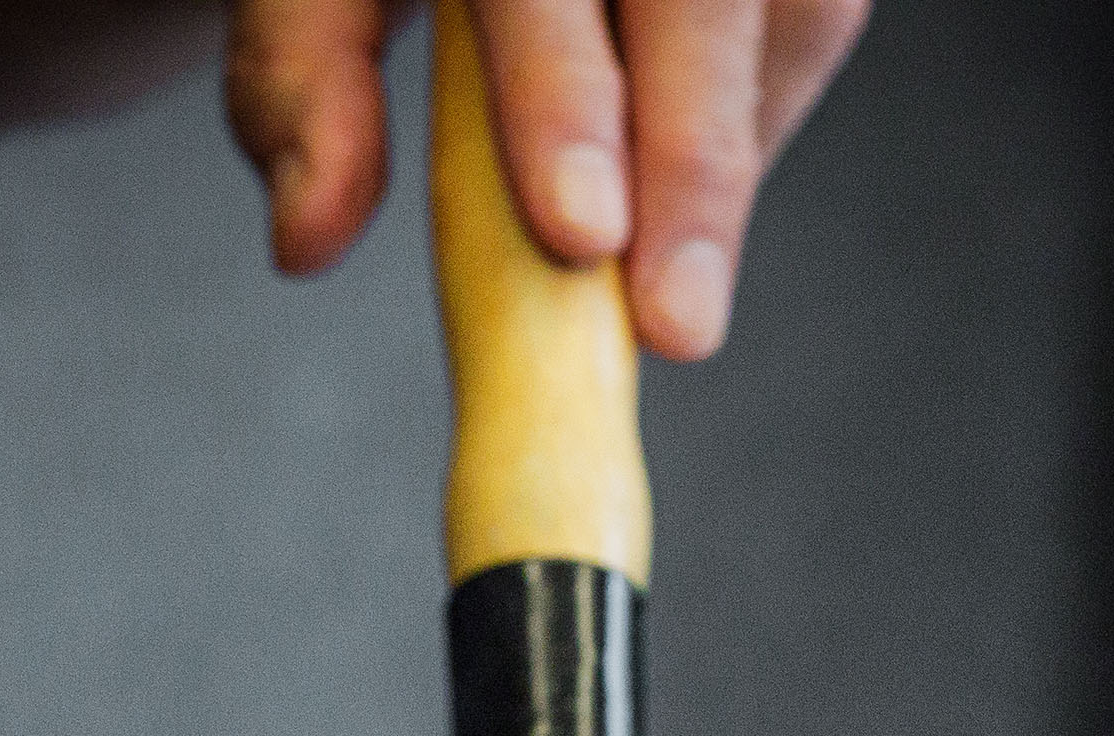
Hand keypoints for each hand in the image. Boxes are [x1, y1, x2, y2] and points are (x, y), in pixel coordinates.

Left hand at [227, 0, 869, 358]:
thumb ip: (302, 82)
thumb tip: (309, 235)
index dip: (564, 99)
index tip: (581, 235)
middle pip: (701, 1)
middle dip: (695, 165)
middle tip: (677, 325)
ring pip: (789, 14)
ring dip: (731, 158)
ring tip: (663, 272)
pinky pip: (811, 19)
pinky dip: (754, 122)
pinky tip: (689, 188)